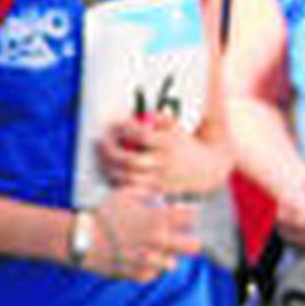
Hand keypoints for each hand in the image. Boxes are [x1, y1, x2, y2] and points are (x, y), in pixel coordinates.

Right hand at [85, 187, 200, 281]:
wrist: (80, 239)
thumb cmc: (101, 214)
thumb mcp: (123, 195)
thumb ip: (147, 193)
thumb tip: (160, 197)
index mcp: (156, 219)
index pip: (190, 218)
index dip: (187, 215)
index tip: (182, 215)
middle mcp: (158, 241)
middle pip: (193, 247)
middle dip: (190, 241)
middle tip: (180, 238)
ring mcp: (149, 261)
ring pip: (173, 263)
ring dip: (166, 256)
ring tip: (153, 250)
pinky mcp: (139, 275)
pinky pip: (153, 273)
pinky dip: (149, 267)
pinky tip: (137, 258)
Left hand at [97, 111, 215, 195]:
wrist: (204, 170)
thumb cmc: (184, 144)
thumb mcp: (177, 128)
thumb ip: (161, 119)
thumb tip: (144, 114)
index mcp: (169, 144)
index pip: (143, 137)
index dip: (126, 129)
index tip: (115, 124)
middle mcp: (163, 163)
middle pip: (131, 161)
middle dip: (111, 151)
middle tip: (99, 141)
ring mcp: (159, 180)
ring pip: (128, 178)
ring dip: (110, 167)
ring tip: (102, 156)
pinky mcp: (155, 191)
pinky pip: (133, 191)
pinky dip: (119, 182)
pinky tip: (111, 171)